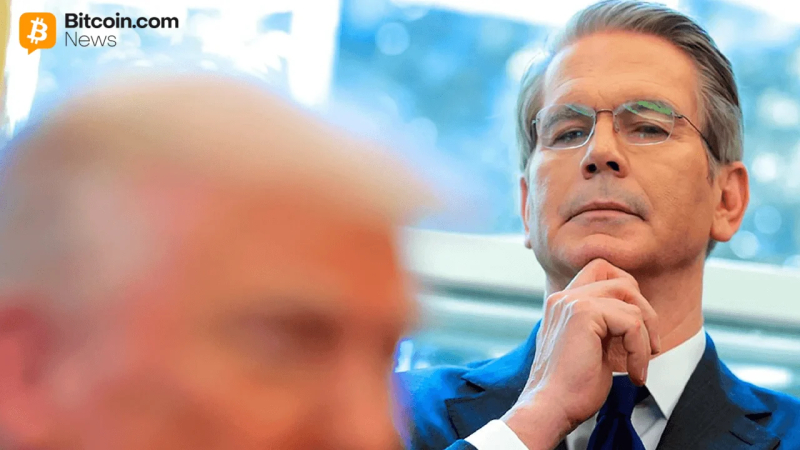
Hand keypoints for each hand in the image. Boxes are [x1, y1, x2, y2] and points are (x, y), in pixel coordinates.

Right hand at [501, 259, 659, 449]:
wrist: (550, 408)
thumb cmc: (570, 387)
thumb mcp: (588, 347)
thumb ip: (602, 326)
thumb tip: (634, 319)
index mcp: (562, 303)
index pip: (601, 271)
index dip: (627, 292)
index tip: (636, 329)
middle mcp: (564, 297)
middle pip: (619, 278)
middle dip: (644, 309)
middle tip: (649, 344)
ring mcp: (572, 302)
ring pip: (631, 301)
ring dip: (645, 336)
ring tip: (641, 363)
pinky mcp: (584, 314)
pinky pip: (632, 322)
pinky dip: (640, 351)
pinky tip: (633, 374)